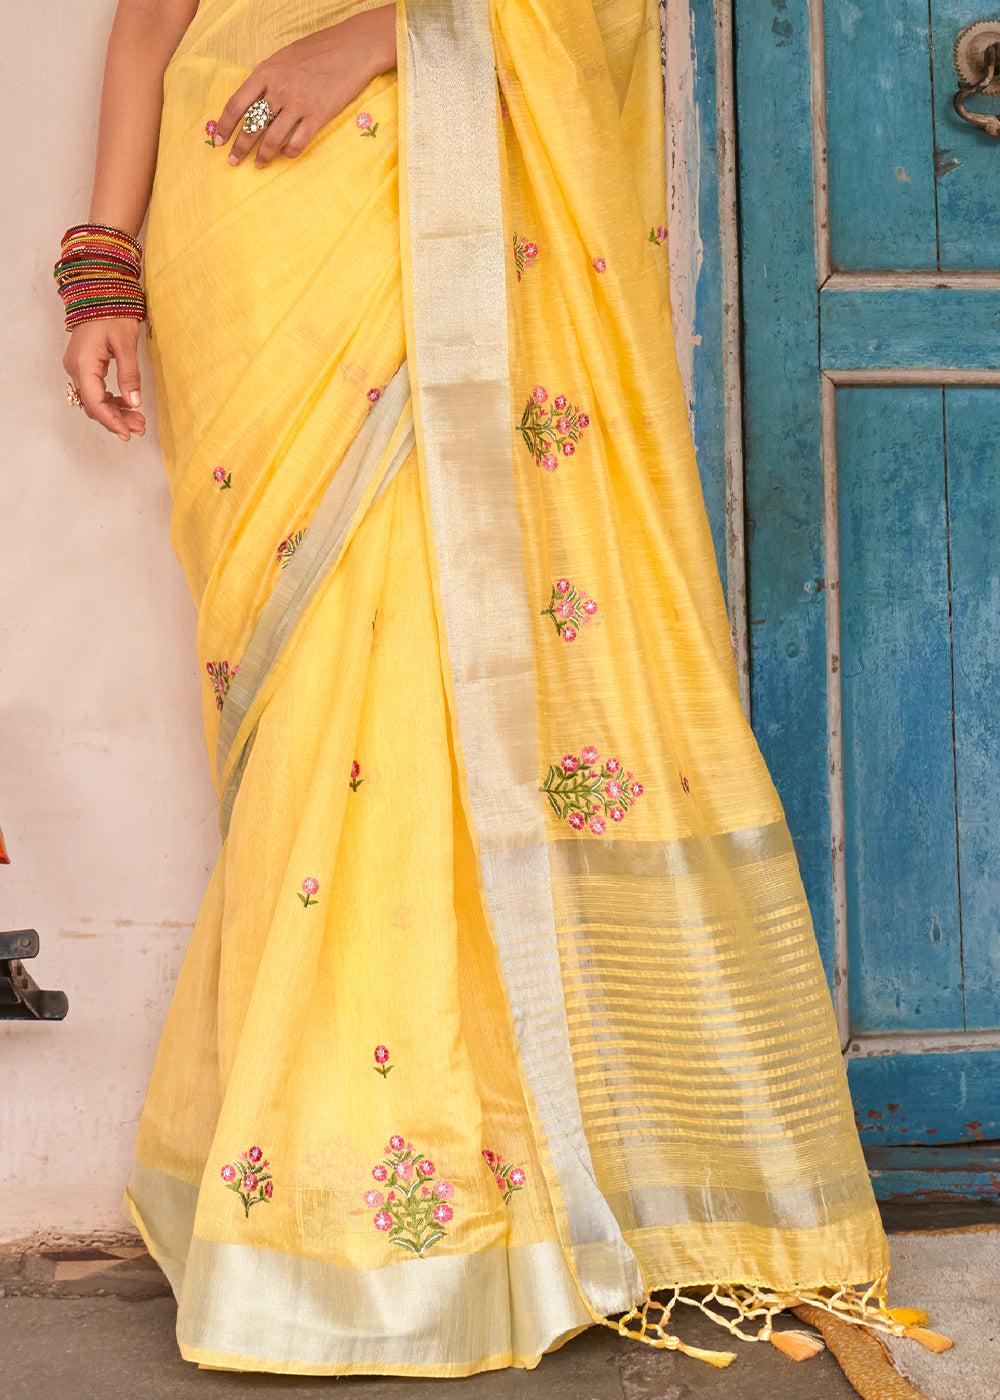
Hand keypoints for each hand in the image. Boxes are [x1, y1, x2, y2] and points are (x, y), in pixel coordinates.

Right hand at [63, 319, 145, 442]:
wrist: (99, 292)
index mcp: (84, 364)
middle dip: (116, 419)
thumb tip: (134, 402)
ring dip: (115, 411)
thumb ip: (129, 374)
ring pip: (94, 399)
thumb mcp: (126, 343)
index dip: (111, 421)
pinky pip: (94, 390)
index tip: (127, 434)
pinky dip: (110, 400)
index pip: (94, 402)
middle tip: (140, 428)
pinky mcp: (83, 365)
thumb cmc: (112, 311)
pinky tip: (127, 405)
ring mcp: (77, 367)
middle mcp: (75, 368)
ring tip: (138, 420)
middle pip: (93, 405)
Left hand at [214, 6, 395, 168]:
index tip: (219, 140)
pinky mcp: (318, 116)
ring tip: (259, 165)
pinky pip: (297, 143)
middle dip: (240, 147)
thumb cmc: (318, 50)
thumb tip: (253, 101)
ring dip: (263, 156)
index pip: (236, 104)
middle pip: (251, 126)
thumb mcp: (283, 58)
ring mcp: (298, 104)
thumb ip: (267, 78)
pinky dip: (288, 153)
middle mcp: (278, 90)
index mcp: (265, 73)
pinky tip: (285, 155)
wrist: (352, 49)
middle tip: (233, 161)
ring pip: (272, 139)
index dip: (225, 125)